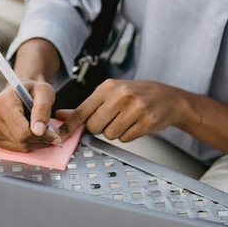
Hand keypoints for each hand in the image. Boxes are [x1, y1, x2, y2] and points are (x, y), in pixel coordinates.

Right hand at [0, 79, 60, 150]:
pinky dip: (26, 143)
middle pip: (21, 141)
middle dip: (40, 140)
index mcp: (2, 103)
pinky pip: (15, 148)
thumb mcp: (44, 92)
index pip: (23, 133)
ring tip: (38, 127)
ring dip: (34, 142)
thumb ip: (42, 110)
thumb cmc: (32, 89)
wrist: (20, 90)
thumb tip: (38, 131)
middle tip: (51, 132)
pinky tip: (29, 130)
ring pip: (19, 146)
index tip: (55, 136)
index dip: (42, 137)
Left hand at [57, 79, 181, 142]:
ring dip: (116, 132)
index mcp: (107, 87)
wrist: (169, 98)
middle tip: (112, 118)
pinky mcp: (146, 122)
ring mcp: (135, 108)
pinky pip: (125, 139)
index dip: (69, 126)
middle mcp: (120, 95)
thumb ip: (87, 107)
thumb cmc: (136, 95)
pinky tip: (136, 124)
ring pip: (110, 134)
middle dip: (100, 128)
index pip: (82, 111)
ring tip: (127, 119)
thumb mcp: (111, 93)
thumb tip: (62, 117)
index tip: (58, 136)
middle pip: (94, 126)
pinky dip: (128, 135)